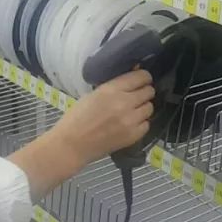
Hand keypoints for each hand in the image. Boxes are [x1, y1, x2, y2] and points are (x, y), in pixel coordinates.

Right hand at [9, 70, 154, 198]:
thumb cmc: (77, 117)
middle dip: (144, 92)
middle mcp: (124, 102)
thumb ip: (114, 86)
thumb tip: (133, 77)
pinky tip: (130, 124)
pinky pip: (146, 124)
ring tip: (132, 111)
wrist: (72, 144)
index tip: (141, 80)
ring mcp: (130, 120)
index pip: (141, 76)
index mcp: (112, 89)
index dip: (144, 77)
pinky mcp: (133, 136)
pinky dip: (141, 123)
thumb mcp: (93, 94)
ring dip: (143, 108)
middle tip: (136, 96)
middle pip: (149, 91)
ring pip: (150, 108)